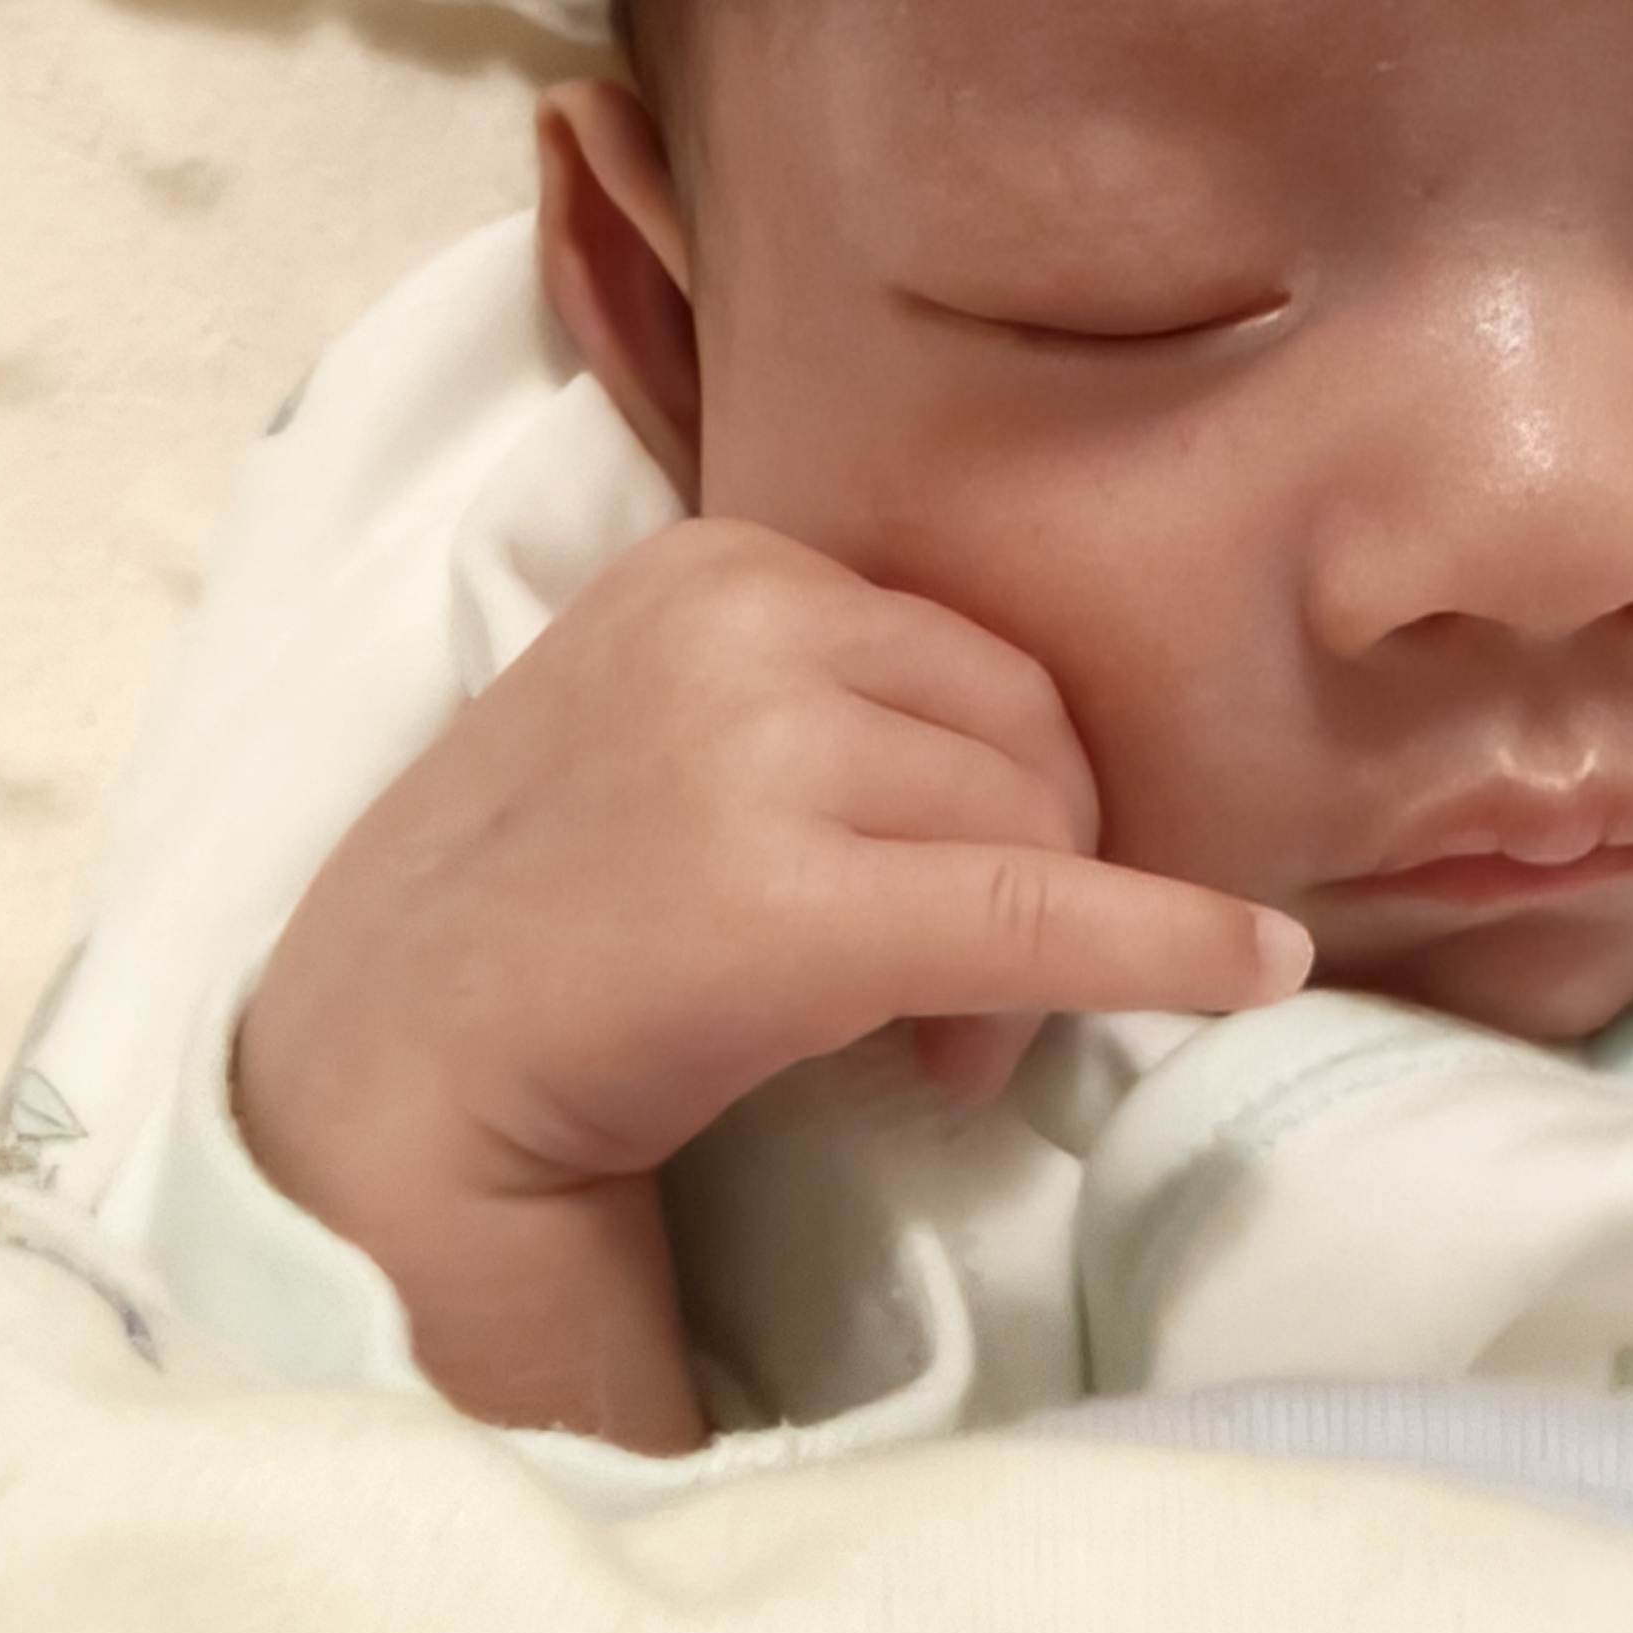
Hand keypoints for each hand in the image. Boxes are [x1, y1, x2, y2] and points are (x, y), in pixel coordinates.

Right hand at [233, 518, 1308, 1449]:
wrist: (382, 1077)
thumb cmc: (546, 915)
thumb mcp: (671, 717)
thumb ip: (829, 687)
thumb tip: (1056, 752)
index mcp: (723, 556)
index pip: (976, 650)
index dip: (1012, 788)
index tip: (968, 901)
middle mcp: (738, 623)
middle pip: (1027, 728)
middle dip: (1042, 865)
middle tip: (968, 1016)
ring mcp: (751, 753)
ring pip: (1033, 825)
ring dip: (1032, 961)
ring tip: (936, 1060)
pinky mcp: (781, 902)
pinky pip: (1039, 914)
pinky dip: (1168, 945)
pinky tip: (1251, 975)